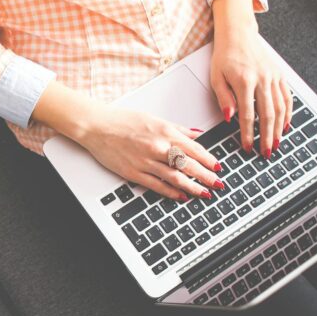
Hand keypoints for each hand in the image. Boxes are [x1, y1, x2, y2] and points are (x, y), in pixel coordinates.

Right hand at [77, 104, 222, 200]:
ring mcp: (146, 162)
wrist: (97, 127)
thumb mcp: (154, 119)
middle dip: (207, 176)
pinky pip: (157, 185)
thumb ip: (177, 129)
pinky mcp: (134, 173)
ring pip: (176, 177)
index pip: (194, 149)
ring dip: (193, 187)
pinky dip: (172, 192)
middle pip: (189, 165)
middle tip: (218, 184)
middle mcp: (158, 147)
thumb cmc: (123, 121)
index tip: (218, 167)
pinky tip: (181, 196)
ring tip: (205, 193)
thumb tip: (196, 135)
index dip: (209, 160)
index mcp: (165, 132)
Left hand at [211, 0, 292, 157]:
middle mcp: (262, 79)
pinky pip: (287, 97)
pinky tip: (285, 125)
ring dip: (279, 129)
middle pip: (268, 115)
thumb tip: (229, 118)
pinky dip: (288, 113)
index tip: (247, 147)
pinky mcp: (279, 75)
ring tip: (277, 143)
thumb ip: (224, 98)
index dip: (248, 134)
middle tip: (266, 152)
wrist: (238, 34)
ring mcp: (273, 77)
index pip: (248, 115)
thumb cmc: (225, 55)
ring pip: (280, 108)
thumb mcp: (216, 77)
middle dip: (267, 136)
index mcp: (245, 81)